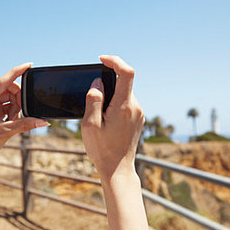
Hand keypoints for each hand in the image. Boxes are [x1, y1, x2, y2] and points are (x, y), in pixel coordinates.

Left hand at [0, 63, 49, 169]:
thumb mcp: (6, 132)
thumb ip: (26, 124)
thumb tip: (44, 121)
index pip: (2, 81)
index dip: (17, 72)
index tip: (29, 65)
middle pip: (7, 89)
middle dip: (18, 99)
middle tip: (21, 114)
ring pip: (7, 97)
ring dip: (15, 107)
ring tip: (13, 120)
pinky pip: (4, 104)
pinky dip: (11, 111)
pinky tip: (11, 120)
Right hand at [81, 55, 144, 179]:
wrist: (118, 170)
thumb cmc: (102, 149)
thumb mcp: (90, 125)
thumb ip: (93, 100)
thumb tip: (97, 83)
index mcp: (123, 106)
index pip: (126, 72)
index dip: (115, 61)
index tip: (102, 60)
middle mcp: (135, 107)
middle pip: (123, 83)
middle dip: (107, 83)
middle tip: (92, 97)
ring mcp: (139, 114)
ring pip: (124, 94)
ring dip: (111, 96)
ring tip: (98, 116)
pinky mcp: (138, 120)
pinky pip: (127, 104)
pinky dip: (115, 104)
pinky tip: (106, 121)